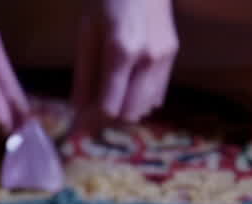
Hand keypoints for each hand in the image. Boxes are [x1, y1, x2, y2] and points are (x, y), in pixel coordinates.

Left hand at [71, 0, 178, 128]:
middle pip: (129, 113)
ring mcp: (164, 59)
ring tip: (110, 96)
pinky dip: (141, 99)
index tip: (79, 125)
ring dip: (125, 110)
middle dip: (108, 118)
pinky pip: (157, 94)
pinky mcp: (173, 56)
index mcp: (121, 52)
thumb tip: (78, 110)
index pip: (109, 107)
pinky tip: (128, 85)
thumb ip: (84, 73)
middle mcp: (147, 60)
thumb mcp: (87, 30)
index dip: (92, 120)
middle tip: (92, 110)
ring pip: (145, 108)